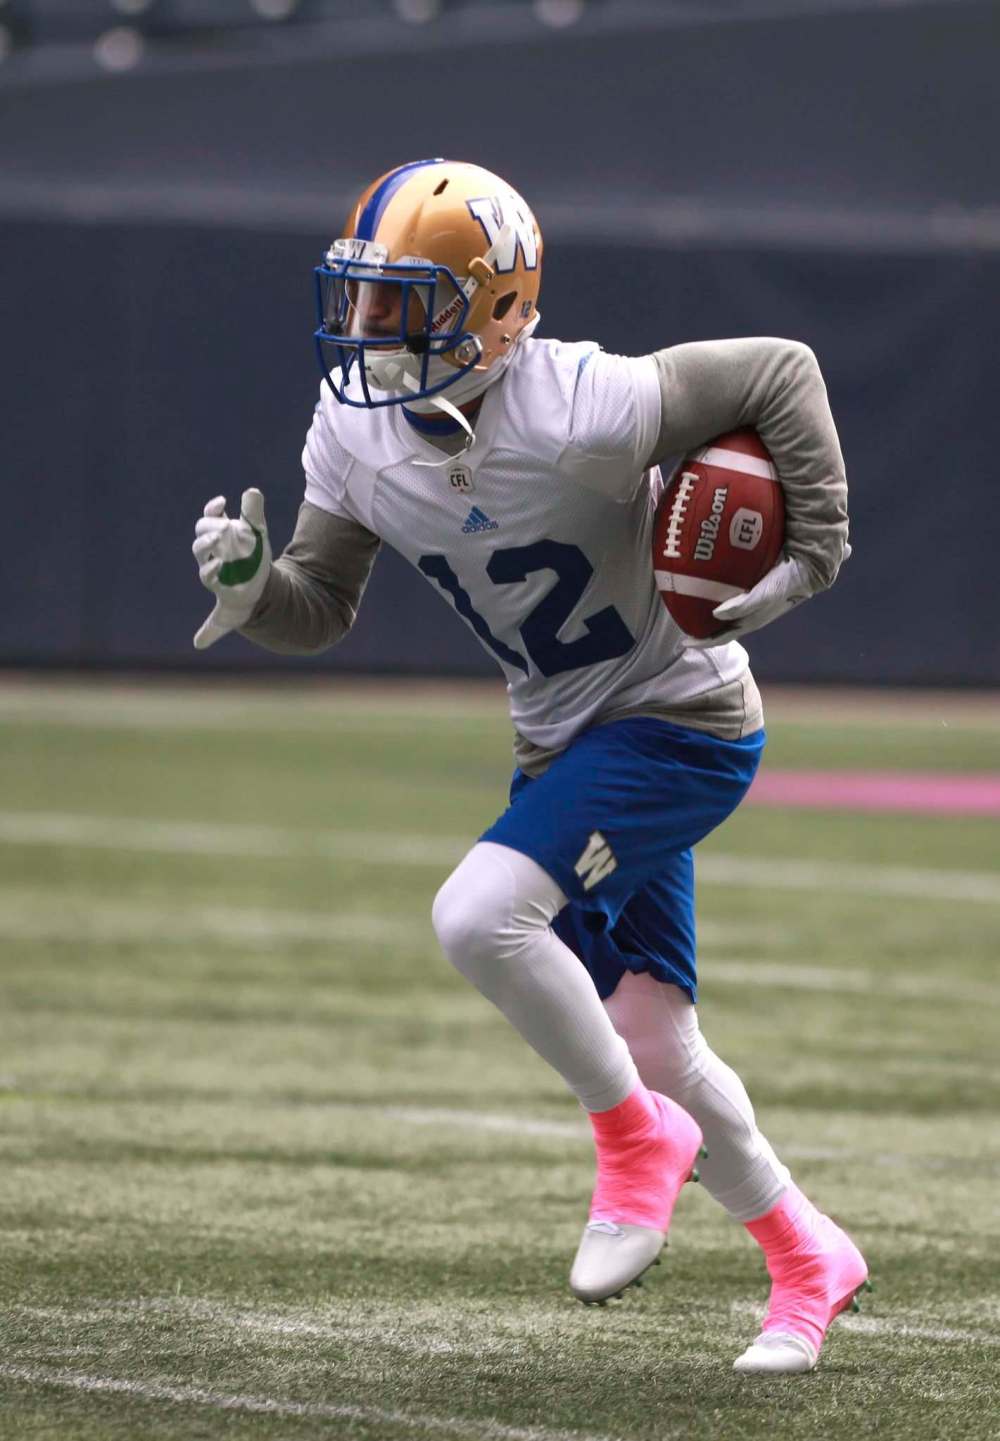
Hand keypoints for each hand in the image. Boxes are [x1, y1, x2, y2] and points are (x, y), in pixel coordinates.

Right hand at [192, 488, 271, 649]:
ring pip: (205, 569)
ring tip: (222, 555)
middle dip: (209, 534)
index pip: (208, 521)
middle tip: (225, 528)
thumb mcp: (257, 535)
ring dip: (210, 562)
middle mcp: (213, 558)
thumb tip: (251, 491)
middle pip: (202, 542)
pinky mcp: (223, 601)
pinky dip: (208, 631)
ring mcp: (216, 579)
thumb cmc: (253, 559)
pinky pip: (214, 617)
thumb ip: (253, 513)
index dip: (212, 511)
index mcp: (219, 540)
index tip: (222, 503)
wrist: (260, 591)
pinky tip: (202, 638)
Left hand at [680, 554, 813, 649]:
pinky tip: (700, 581)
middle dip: (700, 628)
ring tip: (684, 605)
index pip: (722, 637)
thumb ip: (743, 605)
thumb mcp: (765, 595)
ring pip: (721, 610)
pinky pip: (726, 592)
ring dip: (704, 611)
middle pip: (719, 626)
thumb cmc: (786, 582)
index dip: (704, 642)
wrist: (806, 565)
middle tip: (680, 626)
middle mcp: (748, 613)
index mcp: (750, 621)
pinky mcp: (749, 587)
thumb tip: (716, 613)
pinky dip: (712, 591)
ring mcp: (748, 601)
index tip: (683, 643)